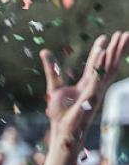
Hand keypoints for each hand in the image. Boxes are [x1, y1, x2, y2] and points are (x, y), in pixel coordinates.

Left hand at [41, 32, 128, 146]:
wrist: (61, 131)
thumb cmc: (60, 113)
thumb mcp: (54, 86)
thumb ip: (51, 69)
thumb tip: (44, 51)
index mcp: (87, 84)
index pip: (96, 64)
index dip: (100, 50)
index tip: (105, 36)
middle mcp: (95, 86)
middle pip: (108, 64)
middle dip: (117, 48)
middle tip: (124, 33)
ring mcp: (95, 91)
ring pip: (108, 68)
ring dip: (115, 52)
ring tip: (122, 37)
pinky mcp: (91, 96)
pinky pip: (97, 77)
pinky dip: (100, 64)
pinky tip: (104, 52)